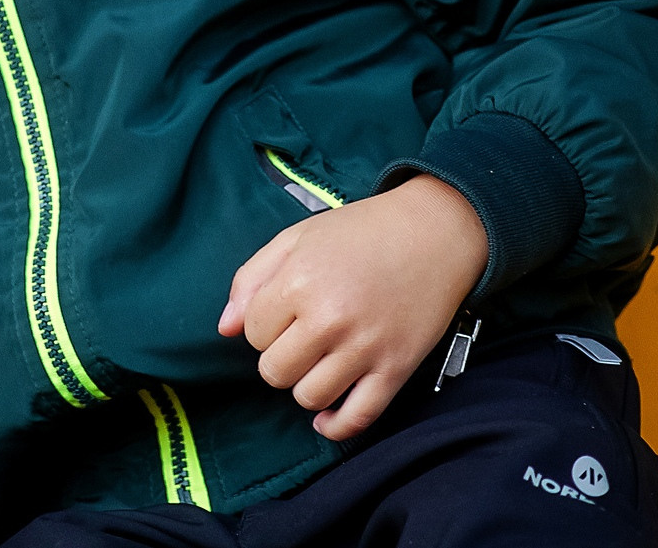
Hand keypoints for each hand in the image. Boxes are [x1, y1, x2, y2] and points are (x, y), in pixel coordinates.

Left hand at [217, 176, 486, 439]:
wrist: (432, 233)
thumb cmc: (359, 233)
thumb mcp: (295, 239)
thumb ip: (251, 280)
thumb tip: (225, 328)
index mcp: (298, 282)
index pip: (253, 333)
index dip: (264, 325)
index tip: (284, 313)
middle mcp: (329, 319)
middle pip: (275, 371)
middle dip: (279, 358)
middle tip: (299, 338)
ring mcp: (364, 348)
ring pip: (309, 397)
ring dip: (304, 386)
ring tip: (316, 364)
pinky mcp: (395, 370)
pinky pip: (357, 418)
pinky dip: (336, 425)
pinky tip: (326, 416)